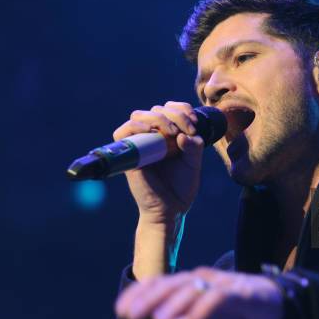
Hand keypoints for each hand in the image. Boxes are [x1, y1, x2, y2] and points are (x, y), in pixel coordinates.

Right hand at [112, 101, 203, 223]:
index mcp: (169, 134)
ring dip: (158, 118)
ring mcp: (140, 143)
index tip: (194, 124)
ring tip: (173, 132)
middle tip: (188, 130)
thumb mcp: (194, 163)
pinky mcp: (129, 154)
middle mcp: (153, 136)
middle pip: (157, 109)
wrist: (171, 209)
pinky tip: (151, 131)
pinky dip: (137, 126)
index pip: (171, 108)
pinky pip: (123, 132)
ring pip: (140, 115)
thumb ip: (194, 147)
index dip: (182, 109)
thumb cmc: (181, 186)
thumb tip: (184, 135)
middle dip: (176, 114)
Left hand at [115, 267, 283, 318]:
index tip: (120, 309)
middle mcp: (202, 279)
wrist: (271, 304)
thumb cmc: (230, 311)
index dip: (139, 293)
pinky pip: (220, 297)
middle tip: (130, 315)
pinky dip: (205, 307)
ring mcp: (220, 283)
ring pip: (194, 289)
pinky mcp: (239, 292)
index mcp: (189, 284)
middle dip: (149, 298)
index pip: (159, 283)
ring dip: (174, 304)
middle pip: (172, 284)